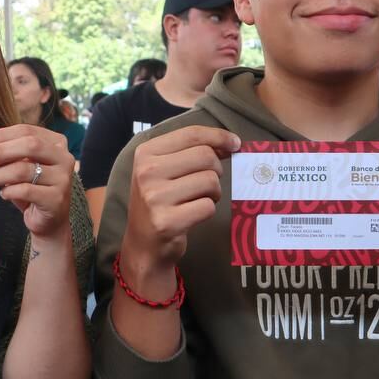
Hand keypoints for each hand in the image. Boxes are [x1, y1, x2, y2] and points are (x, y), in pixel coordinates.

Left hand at [0, 124, 75, 239]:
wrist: (49, 220)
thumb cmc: (32, 189)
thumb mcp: (22, 166)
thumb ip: (9, 154)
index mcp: (57, 143)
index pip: (27, 130)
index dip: (2, 135)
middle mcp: (64, 158)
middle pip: (30, 144)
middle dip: (2, 151)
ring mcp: (63, 178)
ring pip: (24, 169)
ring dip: (0, 175)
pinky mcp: (56, 199)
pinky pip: (25, 190)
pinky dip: (9, 191)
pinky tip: (5, 194)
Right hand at [120, 125, 239, 273]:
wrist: (143, 245)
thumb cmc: (159, 202)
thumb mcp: (163, 169)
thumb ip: (190, 151)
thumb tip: (230, 142)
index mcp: (145, 153)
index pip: (191, 134)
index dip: (219, 136)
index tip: (235, 144)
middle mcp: (147, 172)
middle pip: (205, 156)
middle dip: (216, 170)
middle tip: (207, 183)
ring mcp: (155, 198)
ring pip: (210, 181)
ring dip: (213, 193)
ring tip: (198, 200)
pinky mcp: (167, 222)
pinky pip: (207, 207)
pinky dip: (207, 211)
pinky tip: (193, 215)